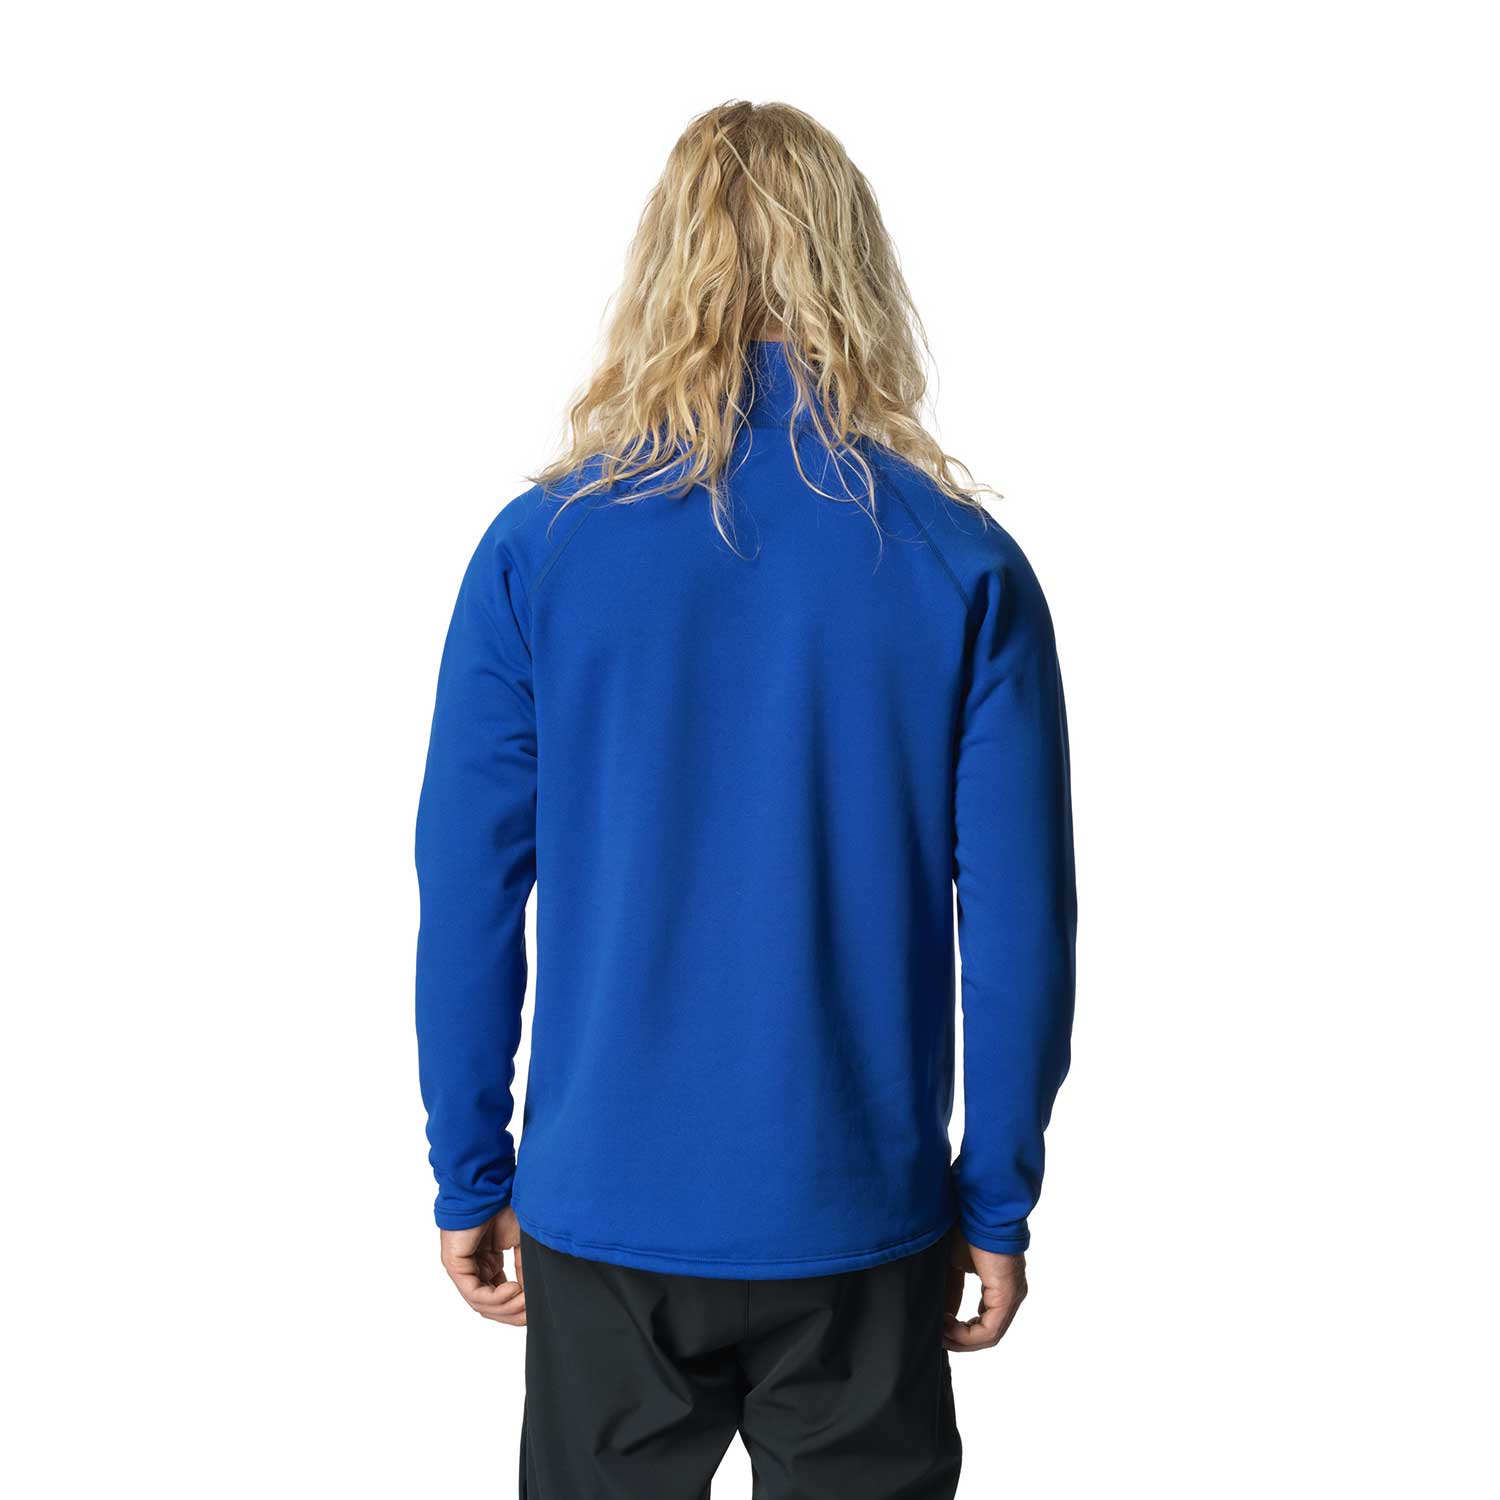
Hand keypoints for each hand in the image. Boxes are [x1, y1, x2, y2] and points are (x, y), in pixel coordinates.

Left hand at [440, 1206, 525, 1325]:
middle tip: (532, 1314)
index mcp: (488, 1264)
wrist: (489, 1186)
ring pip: (482, 1304)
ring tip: (524, 1300)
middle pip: (491, 1306)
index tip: (536, 1310)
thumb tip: (533, 1296)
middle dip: (513, 1313)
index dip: (518, 1308)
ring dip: (507, 1306)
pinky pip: (474, 1293)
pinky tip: (513, 1290)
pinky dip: (495, 1297)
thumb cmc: (504, 1205)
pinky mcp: (455, 1264)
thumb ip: (525, 1270)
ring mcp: (463, 1268)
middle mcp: (474, 1268)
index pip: (500, 1297)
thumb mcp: (521, 1243)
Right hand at [943, 1229, 1025, 1351]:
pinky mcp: (1007, 1296)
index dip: (960, 1331)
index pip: (985, 1322)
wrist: (978, 1208)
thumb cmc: (966, 1227)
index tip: (938, 1328)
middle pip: (987, 1334)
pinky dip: (966, 1334)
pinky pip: (989, 1331)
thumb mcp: (953, 1265)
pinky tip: (946, 1325)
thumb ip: (950, 1291)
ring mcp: (1012, 1296)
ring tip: (939, 1332)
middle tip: (937, 1337)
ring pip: (989, 1336)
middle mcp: (1011, 1294)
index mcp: (1001, 1286)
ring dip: (961, 1339)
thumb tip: (942, 1315)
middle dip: (960, 1340)